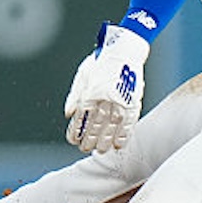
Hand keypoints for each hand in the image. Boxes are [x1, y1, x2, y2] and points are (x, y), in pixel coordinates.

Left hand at [64, 22, 149, 153]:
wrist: (125, 51)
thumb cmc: (100, 62)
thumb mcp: (82, 75)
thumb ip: (74, 96)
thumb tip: (68, 114)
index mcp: (90, 92)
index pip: (81, 118)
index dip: (76, 131)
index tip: (73, 140)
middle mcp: (105, 99)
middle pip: (95, 125)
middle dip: (89, 139)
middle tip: (85, 149)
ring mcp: (120, 102)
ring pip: (111, 127)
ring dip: (105, 141)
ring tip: (100, 150)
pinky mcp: (133, 103)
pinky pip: (128, 124)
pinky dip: (123, 135)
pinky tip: (117, 145)